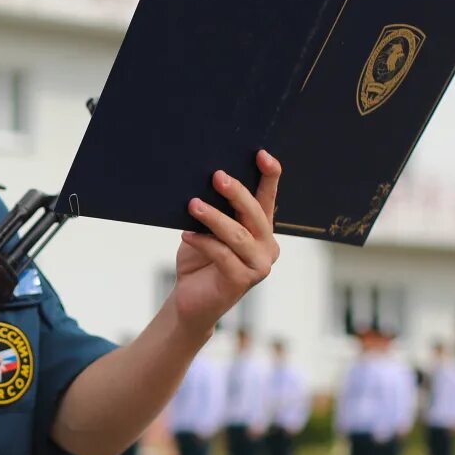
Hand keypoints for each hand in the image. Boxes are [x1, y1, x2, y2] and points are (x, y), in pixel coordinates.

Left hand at [173, 150, 281, 335]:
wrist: (189, 300)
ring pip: (238, 235)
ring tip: (192, 205)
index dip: (269, 176)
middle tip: (217, 176)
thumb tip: (209, 181)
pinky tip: (186, 235)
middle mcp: (266, 247)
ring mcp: (258, 266)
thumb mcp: (207, 230)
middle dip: (236, 193)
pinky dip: (203, 242)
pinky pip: (223, 255)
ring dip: (214, 217)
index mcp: (261, 230)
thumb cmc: (199, 260)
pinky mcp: (242, 281)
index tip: (262, 154)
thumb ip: (215, 211)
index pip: (267, 199)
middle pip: (254, 214)